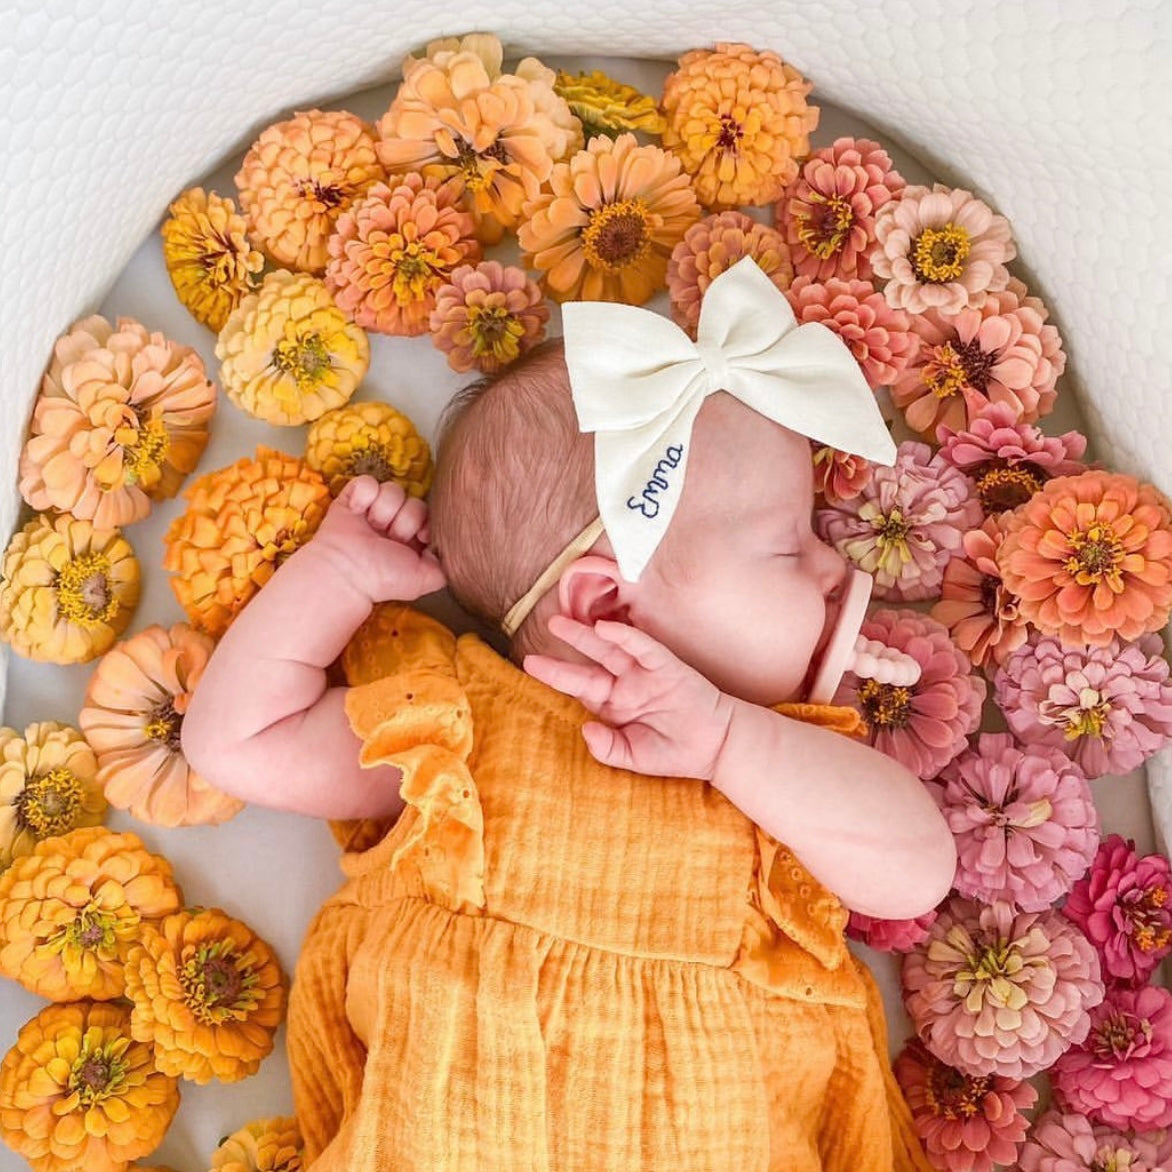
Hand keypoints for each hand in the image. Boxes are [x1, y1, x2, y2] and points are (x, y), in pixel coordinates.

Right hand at [308, 475, 444, 603]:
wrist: (349, 572)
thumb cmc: (384, 579)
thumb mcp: (427, 579)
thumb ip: (447, 566)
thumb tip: (453, 549)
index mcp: (411, 538)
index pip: (430, 514)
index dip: (427, 522)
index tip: (420, 538)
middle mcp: (394, 522)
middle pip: (414, 501)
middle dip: (405, 521)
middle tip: (391, 538)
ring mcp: (373, 509)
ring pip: (393, 490)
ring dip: (384, 511)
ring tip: (373, 528)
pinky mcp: (353, 498)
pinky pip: (368, 482)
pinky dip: (364, 496)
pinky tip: (358, 513)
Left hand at [523, 614, 734, 779]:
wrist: (716, 746)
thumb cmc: (675, 753)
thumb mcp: (635, 757)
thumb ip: (608, 748)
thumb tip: (585, 730)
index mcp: (615, 706)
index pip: (580, 688)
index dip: (556, 676)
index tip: (530, 665)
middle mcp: (626, 684)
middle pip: (589, 662)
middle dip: (566, 647)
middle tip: (543, 629)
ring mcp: (644, 673)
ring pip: (609, 648)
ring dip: (585, 635)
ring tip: (560, 622)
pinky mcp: (666, 665)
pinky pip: (642, 647)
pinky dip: (624, 636)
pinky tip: (605, 627)